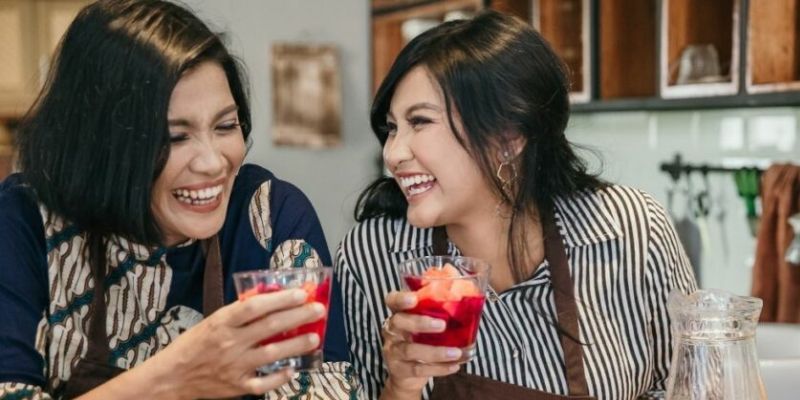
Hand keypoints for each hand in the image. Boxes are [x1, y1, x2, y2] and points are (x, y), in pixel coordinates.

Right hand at [151, 288, 324, 398]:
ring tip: (315, 337)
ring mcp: (234, 366)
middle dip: (298, 317)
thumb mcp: (212, 322)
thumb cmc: (193, 345)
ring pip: (272, 353)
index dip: (280, 299)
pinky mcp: (237, 387)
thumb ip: (238, 315)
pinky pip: (264, 383)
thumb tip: (271, 300)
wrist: (171, 377)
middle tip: (318, 310)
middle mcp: (230, 343)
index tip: (301, 294)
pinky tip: (293, 368)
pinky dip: (280, 377)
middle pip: (270, 326)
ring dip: (297, 344)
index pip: (255, 306)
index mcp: (222, 322)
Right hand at [381, 291, 462, 397]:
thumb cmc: (420, 339)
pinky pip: (418, 369)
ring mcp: (393, 350)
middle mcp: (392, 330)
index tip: (414, 298)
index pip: (392, 300)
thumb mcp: (427, 320)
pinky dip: (438, 369)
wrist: (406, 375)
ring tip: (456, 352)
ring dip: (435, 351)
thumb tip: (451, 271)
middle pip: (399, 322)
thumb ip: (437, 300)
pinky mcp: (399, 369)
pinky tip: (454, 366)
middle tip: (443, 325)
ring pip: (410, 350)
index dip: (400, 299)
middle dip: (420, 323)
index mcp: (399, 313)